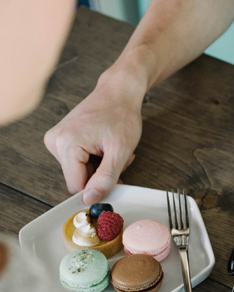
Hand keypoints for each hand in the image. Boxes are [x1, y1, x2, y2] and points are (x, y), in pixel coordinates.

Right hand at [44, 75, 143, 204]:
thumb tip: (90, 199)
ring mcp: (56, 140)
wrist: (118, 92)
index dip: (97, 188)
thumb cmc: (121, 115)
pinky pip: (79, 161)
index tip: (115, 180)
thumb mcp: (120, 151)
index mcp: (66, 144)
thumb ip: (105, 178)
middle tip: (119, 159)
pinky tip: (105, 146)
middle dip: (102, 174)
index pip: (76, 186)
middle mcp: (55, 142)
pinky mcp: (62, 139)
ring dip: (101, 166)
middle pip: (79, 178)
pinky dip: (96, 159)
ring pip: (80, 171)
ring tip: (113, 149)